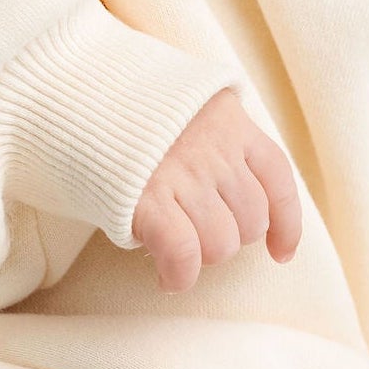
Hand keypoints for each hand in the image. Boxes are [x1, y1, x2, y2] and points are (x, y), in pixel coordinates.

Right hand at [131, 87, 301, 292]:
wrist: (82, 92)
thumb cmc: (136, 111)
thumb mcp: (190, 107)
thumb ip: (219, 137)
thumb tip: (247, 197)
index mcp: (230, 121)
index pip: (278, 178)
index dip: (287, 224)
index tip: (281, 253)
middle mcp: (214, 148)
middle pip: (252, 220)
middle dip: (232, 238)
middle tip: (200, 232)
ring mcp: (183, 173)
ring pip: (222, 243)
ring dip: (203, 257)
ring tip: (181, 247)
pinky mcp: (148, 199)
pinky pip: (184, 254)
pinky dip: (179, 275)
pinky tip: (168, 277)